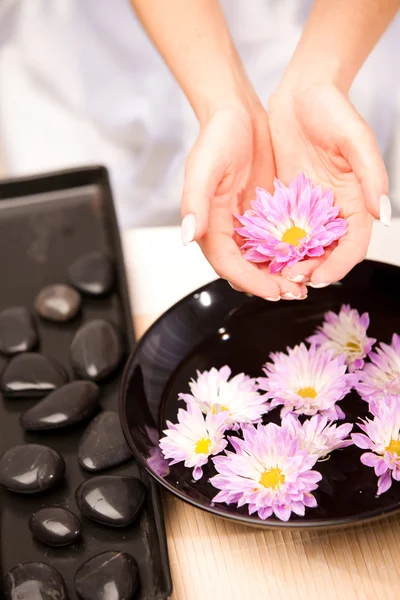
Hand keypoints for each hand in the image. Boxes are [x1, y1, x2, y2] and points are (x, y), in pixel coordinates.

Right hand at [181, 104, 307, 299]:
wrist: (239, 114)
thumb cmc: (218, 136)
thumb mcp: (204, 167)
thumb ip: (195, 202)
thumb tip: (188, 237)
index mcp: (210, 224)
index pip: (227, 263)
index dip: (249, 280)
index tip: (272, 291)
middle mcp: (227, 230)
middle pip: (245, 269)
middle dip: (268, 284)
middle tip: (294, 292)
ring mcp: (246, 225)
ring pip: (262, 261)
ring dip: (280, 275)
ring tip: (304, 282)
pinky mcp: (264, 216)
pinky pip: (276, 243)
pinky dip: (290, 254)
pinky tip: (308, 258)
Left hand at [268, 81, 389, 285]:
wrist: (301, 92)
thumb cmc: (333, 109)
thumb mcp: (356, 139)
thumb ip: (372, 176)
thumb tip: (383, 214)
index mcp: (355, 200)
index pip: (353, 244)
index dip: (339, 265)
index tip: (320, 277)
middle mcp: (333, 209)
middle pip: (327, 252)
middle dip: (312, 270)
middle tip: (290, 280)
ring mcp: (309, 207)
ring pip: (303, 247)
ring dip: (291, 263)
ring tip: (274, 274)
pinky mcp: (287, 200)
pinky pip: (281, 230)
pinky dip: (274, 246)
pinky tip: (260, 255)